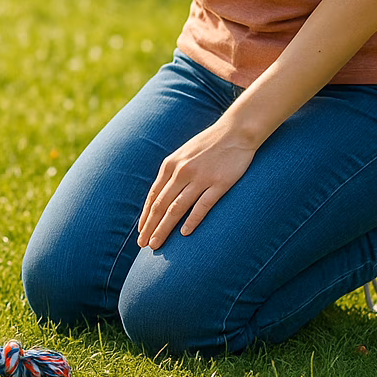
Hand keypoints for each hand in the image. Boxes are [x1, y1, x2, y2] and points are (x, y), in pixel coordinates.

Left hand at [137, 121, 257, 249]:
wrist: (235, 131)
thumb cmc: (208, 144)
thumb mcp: (183, 154)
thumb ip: (172, 172)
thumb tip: (160, 194)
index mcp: (171, 165)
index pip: (153, 196)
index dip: (146, 216)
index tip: (141, 232)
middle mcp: (181, 171)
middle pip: (161, 205)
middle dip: (150, 227)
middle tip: (143, 245)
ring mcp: (200, 178)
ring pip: (176, 208)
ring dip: (164, 228)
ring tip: (156, 244)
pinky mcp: (219, 183)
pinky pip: (202, 206)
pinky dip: (191, 220)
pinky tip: (184, 233)